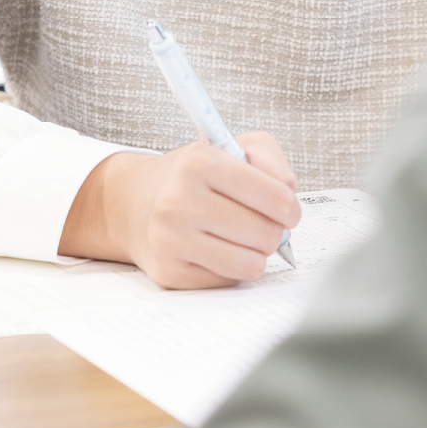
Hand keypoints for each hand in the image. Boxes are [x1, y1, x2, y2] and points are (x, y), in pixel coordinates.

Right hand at [59, 131, 299, 289]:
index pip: (275, 195)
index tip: (286, 209)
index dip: (290, 207)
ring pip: (250, 264)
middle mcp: (181, 200)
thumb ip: (269, 159)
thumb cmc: (192, 175)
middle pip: (266, 234)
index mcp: (201, 162)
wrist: (136, 202)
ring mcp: (172, 239)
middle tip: (257, 222)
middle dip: (271, 231)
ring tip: (238, 236)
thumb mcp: (231, 146)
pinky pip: (228, 281)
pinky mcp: (169, 272)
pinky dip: (230, 268)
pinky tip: (215, 249)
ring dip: (253, 252)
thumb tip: (288, 195)